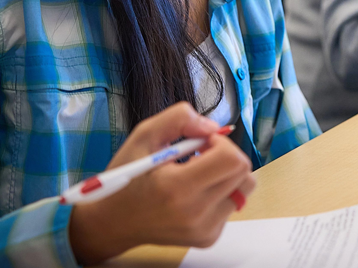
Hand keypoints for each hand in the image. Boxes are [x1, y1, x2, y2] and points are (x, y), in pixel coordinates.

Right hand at [69, 102, 255, 264]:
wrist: (113, 221)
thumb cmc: (127, 175)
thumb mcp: (144, 134)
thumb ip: (179, 119)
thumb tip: (213, 127)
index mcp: (178, 187)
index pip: (232, 160)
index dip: (220, 141)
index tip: (200, 141)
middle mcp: (196, 214)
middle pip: (244, 174)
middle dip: (225, 154)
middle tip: (199, 153)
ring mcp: (205, 230)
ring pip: (242, 189)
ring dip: (226, 173)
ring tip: (198, 170)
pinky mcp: (208, 238)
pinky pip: (231, 205)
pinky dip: (219, 191)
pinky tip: (194, 189)